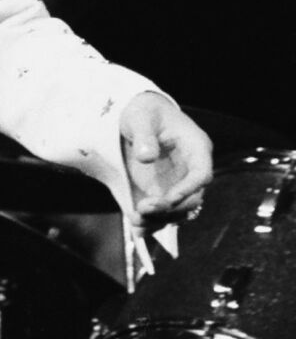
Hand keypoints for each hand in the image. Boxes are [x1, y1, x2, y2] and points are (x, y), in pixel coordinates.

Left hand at [119, 91, 212, 224]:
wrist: (137, 117)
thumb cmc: (145, 111)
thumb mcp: (141, 116)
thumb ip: (144, 135)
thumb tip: (146, 157)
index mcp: (196, 147)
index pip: (201, 173)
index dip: (189, 189)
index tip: (169, 198)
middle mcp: (191, 170)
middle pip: (191, 199)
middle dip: (169, 209)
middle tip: (144, 208)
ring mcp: (179, 183)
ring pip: (178, 211)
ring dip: (159, 220)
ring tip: (136, 221)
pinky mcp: (165, 192)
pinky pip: (164, 213)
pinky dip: (152, 221)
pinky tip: (136, 227)